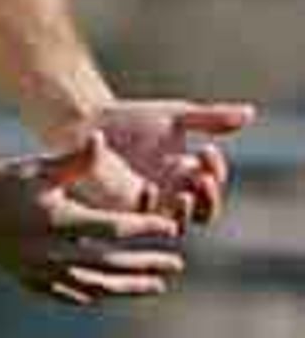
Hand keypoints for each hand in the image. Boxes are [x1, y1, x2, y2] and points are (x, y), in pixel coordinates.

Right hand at [0, 133, 184, 308]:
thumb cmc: (2, 179)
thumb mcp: (40, 167)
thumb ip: (76, 160)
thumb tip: (103, 138)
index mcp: (57, 222)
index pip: (113, 230)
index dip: (146, 229)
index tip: (172, 229)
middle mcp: (50, 253)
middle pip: (111, 265)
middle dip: (147, 265)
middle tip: (177, 265)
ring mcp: (38, 271)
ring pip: (94, 286)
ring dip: (127, 287)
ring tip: (156, 285)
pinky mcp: (27, 279)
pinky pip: (67, 294)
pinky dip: (93, 294)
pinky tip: (108, 292)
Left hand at [86, 99, 255, 229]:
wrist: (87, 122)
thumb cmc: (130, 118)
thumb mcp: (175, 116)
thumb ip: (210, 118)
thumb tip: (250, 114)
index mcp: (186, 175)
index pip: (212, 185)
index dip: (216, 171)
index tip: (208, 151)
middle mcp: (171, 195)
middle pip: (203, 212)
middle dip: (208, 197)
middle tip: (203, 177)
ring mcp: (148, 207)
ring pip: (178, 223)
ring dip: (185, 211)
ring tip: (183, 192)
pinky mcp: (123, 213)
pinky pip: (143, 223)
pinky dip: (149, 208)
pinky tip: (148, 188)